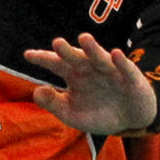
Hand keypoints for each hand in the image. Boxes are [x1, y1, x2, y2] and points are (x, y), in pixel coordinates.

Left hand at [23, 32, 155, 135]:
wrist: (130, 120)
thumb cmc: (98, 113)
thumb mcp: (72, 114)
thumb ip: (53, 103)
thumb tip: (36, 91)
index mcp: (74, 75)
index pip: (56, 64)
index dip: (43, 59)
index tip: (28, 55)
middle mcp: (90, 68)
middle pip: (76, 57)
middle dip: (66, 51)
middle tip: (56, 43)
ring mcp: (110, 71)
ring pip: (99, 57)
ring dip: (92, 48)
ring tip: (84, 38)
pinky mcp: (131, 78)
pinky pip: (125, 68)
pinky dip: (121, 61)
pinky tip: (116, 54)